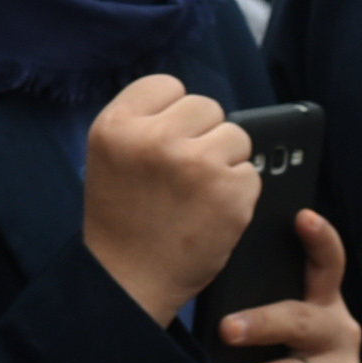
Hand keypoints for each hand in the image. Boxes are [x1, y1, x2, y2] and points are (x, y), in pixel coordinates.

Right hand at [80, 74, 256, 327]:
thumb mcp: (110, 155)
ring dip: (226, 161)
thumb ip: (144, 124)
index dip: (172, 113)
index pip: (167, 85)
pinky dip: (239, 192)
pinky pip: (251, 172)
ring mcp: (195, 164)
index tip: (165, 139)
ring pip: (236, 136)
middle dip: (203, 135)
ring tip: (197, 191)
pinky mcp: (230, 193)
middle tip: (183, 170)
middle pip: (207, 107)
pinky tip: (212, 211)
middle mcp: (154, 138)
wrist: (127, 277)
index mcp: (116, 125)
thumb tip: (200, 108)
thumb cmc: (123, 215)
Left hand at [218, 209, 361, 362]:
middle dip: (263, 324)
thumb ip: (253, 302)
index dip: (320, 241)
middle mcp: (338, 335)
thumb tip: (190, 275)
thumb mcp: (276, 327)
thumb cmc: (278, 359)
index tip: (303, 217)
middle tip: (226, 328)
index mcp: (323, 304)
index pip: (328, 266)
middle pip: (301, 322)